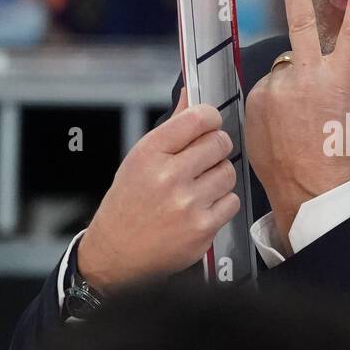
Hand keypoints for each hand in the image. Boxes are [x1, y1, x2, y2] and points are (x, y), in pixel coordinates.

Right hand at [77, 88, 239, 289]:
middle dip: (216, 149)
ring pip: (229, 172)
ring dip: (219, 177)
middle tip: (204, 160)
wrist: (116, 254)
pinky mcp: (202, 228)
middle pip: (220, 143)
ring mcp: (187, 203)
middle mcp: (168, 176)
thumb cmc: (127, 205)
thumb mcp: (139, 160)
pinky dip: (221, 204)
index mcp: (149, 153)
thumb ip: (170, 128)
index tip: (208, 125)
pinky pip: (232, 202)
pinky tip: (201, 208)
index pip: (198, 118)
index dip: (210, 119)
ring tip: (199, 187)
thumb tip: (189, 95)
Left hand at [244, 0, 349, 238]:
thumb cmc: (342, 154)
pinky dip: (274, 106)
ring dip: (291, 89)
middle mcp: (307, 78)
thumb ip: (344, 80)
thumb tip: (327, 70)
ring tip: (300, 124)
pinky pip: (266, 94)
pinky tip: (283, 129)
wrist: (312, 192)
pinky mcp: (255, 103)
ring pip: (284, 73)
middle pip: (300, 22)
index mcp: (340, 81)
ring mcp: (277, 90)